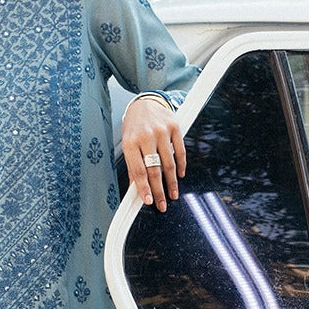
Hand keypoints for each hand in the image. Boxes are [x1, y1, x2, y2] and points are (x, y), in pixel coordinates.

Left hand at [121, 96, 185, 212]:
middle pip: (154, 170)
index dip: (144, 188)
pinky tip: (180, 175)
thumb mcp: (128, 144)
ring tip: (173, 194)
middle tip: (162, 205)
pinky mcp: (174, 127)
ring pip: (168, 163)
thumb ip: (133, 166)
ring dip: (171, 182)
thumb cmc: (134, 126)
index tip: (149, 201)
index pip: (139, 171)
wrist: (145, 102)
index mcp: (130, 142)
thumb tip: (135, 188)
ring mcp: (161, 131)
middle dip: (159, 191)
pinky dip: (181, 165)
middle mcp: (146, 137)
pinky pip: (180, 151)